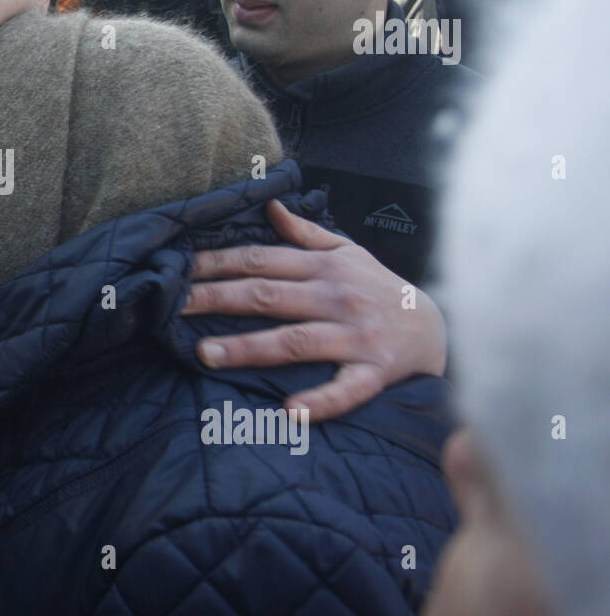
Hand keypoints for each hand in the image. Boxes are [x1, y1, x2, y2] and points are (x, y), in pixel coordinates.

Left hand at [179, 199, 447, 422]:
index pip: (262, 260)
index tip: (180, 268)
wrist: (440, 329)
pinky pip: (345, 389)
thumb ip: (306, 233)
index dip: (219, 263)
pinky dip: (320, 401)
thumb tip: (270, 205)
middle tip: (175, 308)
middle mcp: (336, 298)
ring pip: (294, 341)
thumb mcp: (349, 252)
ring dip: (249, 348)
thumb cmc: (382, 289)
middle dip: (218, 300)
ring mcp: (355, 336)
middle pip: (268, 297)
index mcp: (325, 267)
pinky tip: (289, 410)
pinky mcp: (374, 372)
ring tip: (205, 354)